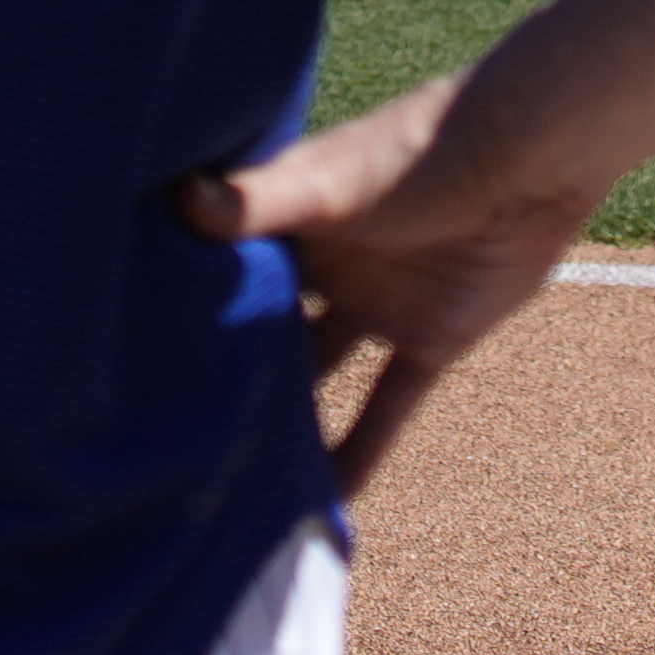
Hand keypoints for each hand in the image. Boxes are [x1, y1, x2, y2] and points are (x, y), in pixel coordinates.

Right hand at [189, 74, 576, 490]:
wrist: (532, 155)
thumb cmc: (421, 149)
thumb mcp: (328, 183)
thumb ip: (256, 201)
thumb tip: (177, 202)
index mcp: (287, 221)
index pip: (218, 275)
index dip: (176, 316)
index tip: (122, 368)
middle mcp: (324, 267)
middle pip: (262, 332)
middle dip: (223, 376)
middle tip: (162, 442)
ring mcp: (376, 305)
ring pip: (319, 376)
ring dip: (288, 421)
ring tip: (233, 482)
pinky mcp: (431, 337)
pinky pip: (388, 407)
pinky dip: (361, 452)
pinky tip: (329, 505)